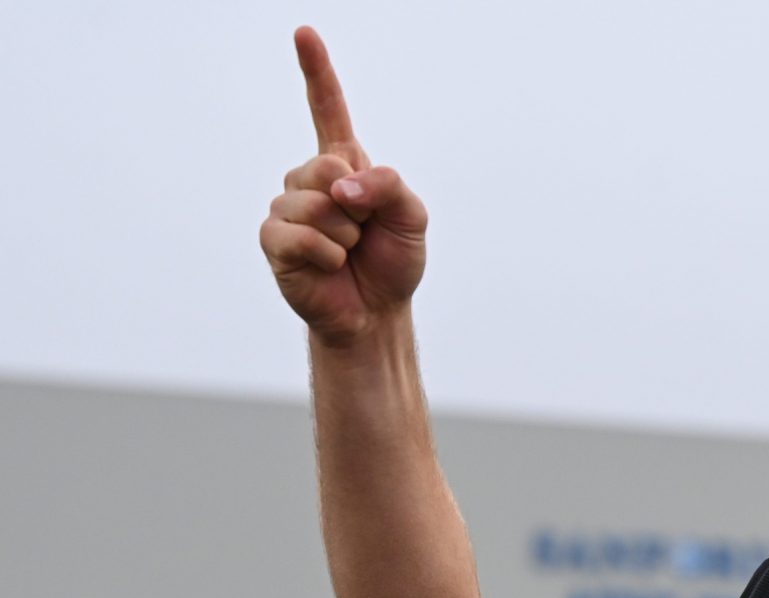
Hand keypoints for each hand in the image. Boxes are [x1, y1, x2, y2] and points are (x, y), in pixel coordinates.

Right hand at [259, 28, 428, 344]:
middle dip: (357, 204)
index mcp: (343, 164)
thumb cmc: (393, 261)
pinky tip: (331, 267)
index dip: (316, 71)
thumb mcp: (412, 216)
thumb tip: (341, 185)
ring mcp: (287, 208)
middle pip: (325, 165)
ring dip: (346, 236)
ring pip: (316, 205)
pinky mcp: (273, 240)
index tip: (304, 33)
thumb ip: (389, 184)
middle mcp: (309, 180)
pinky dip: (328, 255)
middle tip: (363, 232)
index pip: (327, 110)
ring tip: (348, 252)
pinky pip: (302, 237)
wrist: (377, 312)